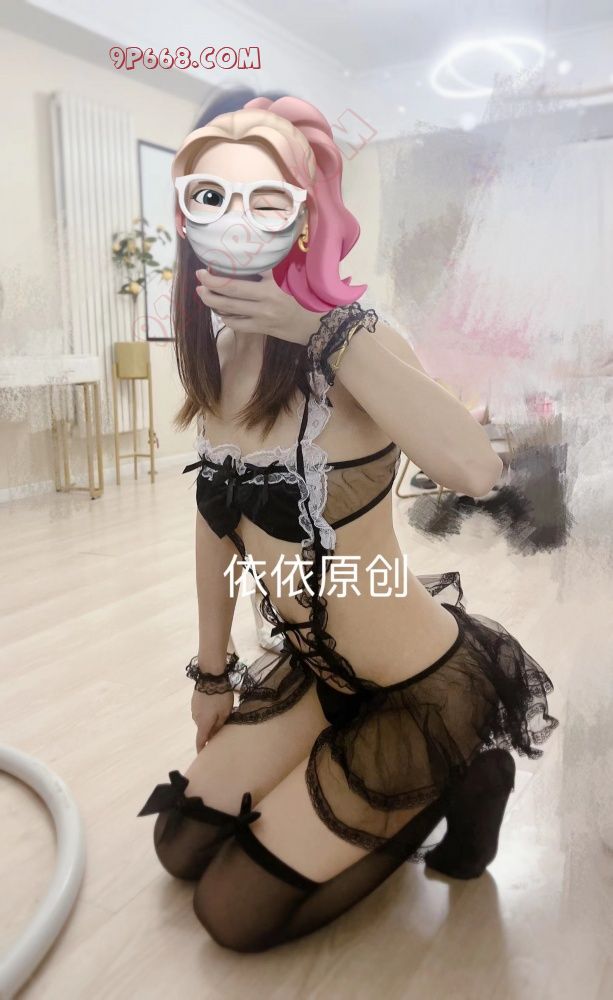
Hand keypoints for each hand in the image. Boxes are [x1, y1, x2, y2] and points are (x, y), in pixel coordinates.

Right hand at [191, 689, 233, 752]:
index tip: (202, 756)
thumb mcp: (225, 713)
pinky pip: (201, 711)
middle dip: (210, 732)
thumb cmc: (221, 697)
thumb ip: (219, 726)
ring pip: (202, 719)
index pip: (200, 741)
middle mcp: (196, 718)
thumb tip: (214, 735)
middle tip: (221, 730)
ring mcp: (194, 709)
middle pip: (202, 729)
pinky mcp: (195, 701)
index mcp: (203, 724)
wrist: (211, 677)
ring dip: (209, 720)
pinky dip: (207, 712)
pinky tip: (215, 705)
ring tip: (221, 714)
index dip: (201, 749)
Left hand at [195, 267, 325, 345]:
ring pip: (230, 311)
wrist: (321, 324)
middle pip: (229, 294)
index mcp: (271, 286)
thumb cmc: (308, 296)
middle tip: (199, 281)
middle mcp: (265, 302)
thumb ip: (269, 269)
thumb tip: (247, 258)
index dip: (217, 276)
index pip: (237, 279)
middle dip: (209, 288)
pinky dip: (226, 317)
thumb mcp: (290, 277)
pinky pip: (238, 325)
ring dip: (214, 303)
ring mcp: (262, 318)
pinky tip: (221, 311)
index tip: (204, 270)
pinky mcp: (263, 329)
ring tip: (205, 296)